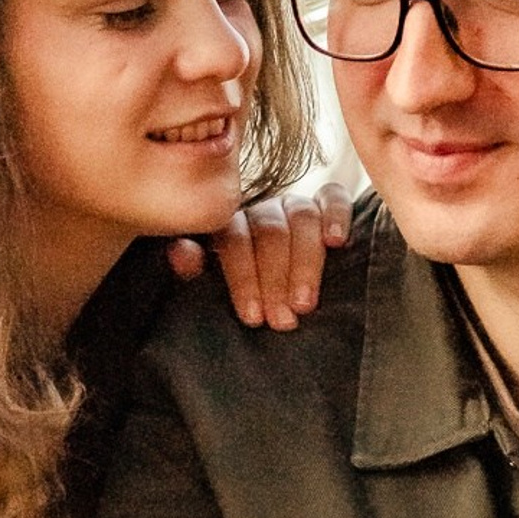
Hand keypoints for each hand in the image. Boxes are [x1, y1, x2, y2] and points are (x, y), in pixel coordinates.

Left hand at [168, 182, 352, 330]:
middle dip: (275, 279)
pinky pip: (334, 198)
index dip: (243, 279)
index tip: (253, 318)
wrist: (285, 296)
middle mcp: (261, 211)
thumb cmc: (247, 299)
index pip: (234, 240)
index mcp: (229, 227)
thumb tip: (181, 254)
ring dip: (305, 263)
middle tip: (281, 320)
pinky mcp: (328, 203)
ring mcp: (294, 205)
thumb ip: (196, 267)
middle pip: (269, 232)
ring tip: (305, 304)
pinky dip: (337, 215)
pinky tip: (336, 241)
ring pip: (302, 218)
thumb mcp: (214, 287)